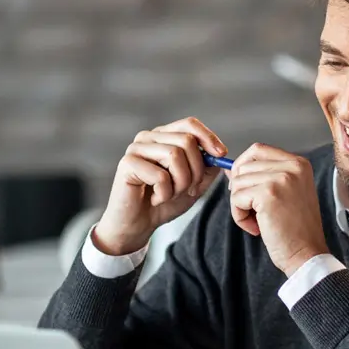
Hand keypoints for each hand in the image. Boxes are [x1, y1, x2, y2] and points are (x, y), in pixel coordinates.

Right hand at [93, 117, 226, 255]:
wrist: (139, 225)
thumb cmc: (164, 203)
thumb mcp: (194, 184)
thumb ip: (207, 168)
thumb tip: (220, 154)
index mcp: (164, 137)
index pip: (190, 124)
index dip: (209, 137)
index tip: (221, 155)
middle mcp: (149, 137)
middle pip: (186, 140)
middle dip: (196, 171)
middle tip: (189, 190)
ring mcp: (136, 148)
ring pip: (174, 155)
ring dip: (180, 184)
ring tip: (170, 195)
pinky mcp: (127, 163)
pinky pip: (160, 175)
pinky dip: (165, 194)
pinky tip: (156, 199)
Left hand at [228, 144, 328, 275]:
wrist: (307, 254)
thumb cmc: (296, 230)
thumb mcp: (286, 193)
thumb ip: (263, 177)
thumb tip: (230, 169)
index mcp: (298, 163)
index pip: (257, 149)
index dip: (243, 167)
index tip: (245, 189)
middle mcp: (292, 166)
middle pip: (244, 166)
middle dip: (241, 191)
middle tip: (254, 212)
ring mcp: (280, 178)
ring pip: (237, 183)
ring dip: (240, 206)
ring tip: (258, 221)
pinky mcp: (268, 194)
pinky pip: (236, 198)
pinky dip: (240, 216)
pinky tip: (256, 227)